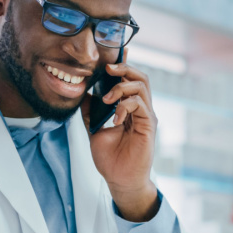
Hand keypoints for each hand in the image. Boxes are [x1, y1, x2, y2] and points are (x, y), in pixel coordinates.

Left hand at [85, 48, 158, 221]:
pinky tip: (115, 117)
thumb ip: (91, 112)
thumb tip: (82, 94)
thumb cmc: (111, 160)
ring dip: (122, 87)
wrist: (119, 181)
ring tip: (108, 98)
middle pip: (140, 77)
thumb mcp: (94, 130)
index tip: (114, 52)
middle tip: (107, 69)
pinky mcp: (149, 126)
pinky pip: (141, 105)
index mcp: (130, 108)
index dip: (124, 65)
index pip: (130, 80)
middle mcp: (141, 110)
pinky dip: (126, 105)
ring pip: (142, 86)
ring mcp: (147, 117)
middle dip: (124, 69)